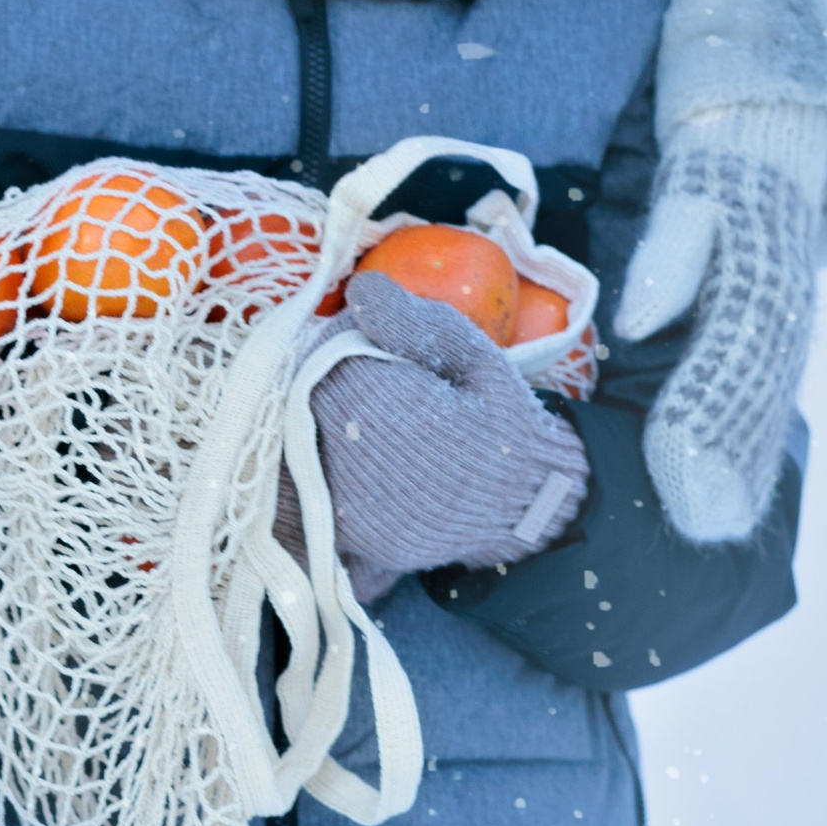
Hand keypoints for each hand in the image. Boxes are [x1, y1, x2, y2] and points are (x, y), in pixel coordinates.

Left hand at [300, 270, 589, 608]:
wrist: (529, 501)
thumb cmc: (499, 416)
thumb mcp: (470, 353)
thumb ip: (411, 320)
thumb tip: (359, 289)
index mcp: (374, 403)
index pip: (319, 354)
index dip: (337, 341)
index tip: (367, 342)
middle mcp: (350, 458)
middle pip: (299, 401)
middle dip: (322, 382)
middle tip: (368, 381)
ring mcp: (348, 505)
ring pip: (297, 447)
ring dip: (313, 426)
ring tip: (360, 419)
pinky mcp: (353, 536)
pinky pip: (313, 495)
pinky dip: (320, 471)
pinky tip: (353, 457)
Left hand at [616, 109, 826, 540]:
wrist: (767, 160)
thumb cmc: (715, 182)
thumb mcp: (692, 199)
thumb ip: (668, 258)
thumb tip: (637, 318)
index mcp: (763, 284)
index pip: (729, 363)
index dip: (702, 416)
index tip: (673, 463)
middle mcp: (785, 323)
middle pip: (751, 405)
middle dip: (722, 467)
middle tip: (695, 524)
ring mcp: (786, 342)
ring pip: (763, 418)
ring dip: (740, 477)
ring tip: (709, 532)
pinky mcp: (774, 355)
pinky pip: (763, 415)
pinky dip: (749, 462)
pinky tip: (726, 507)